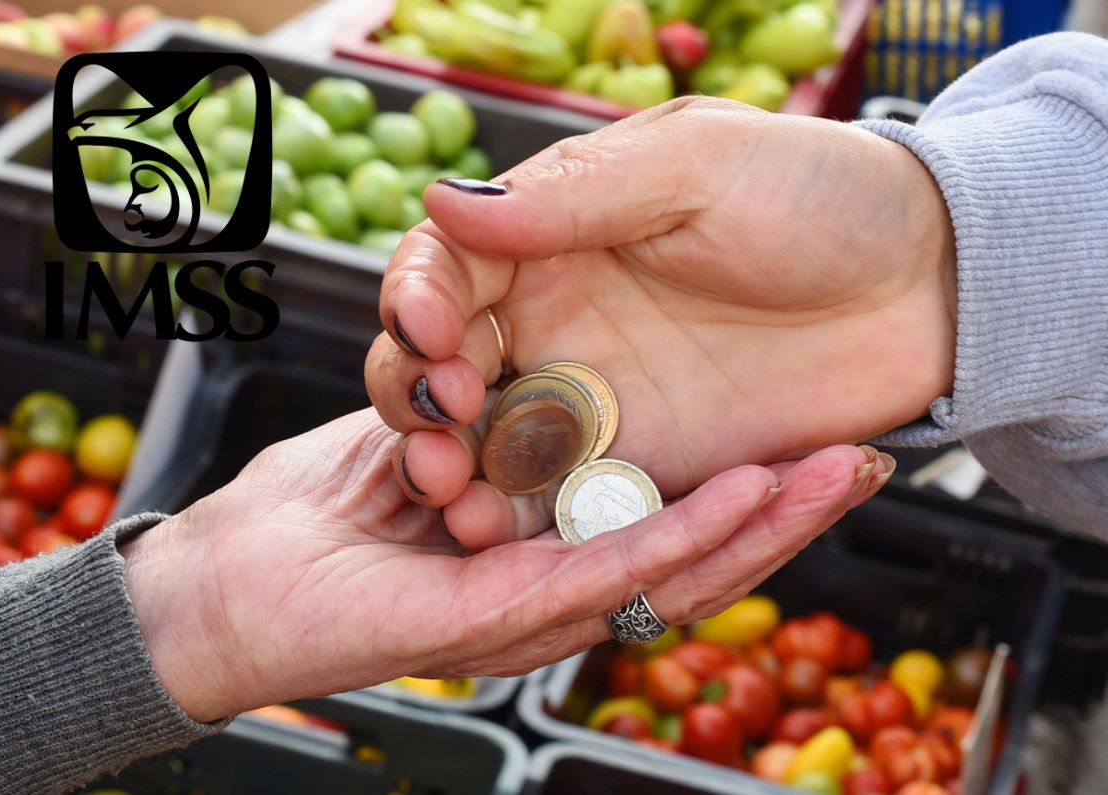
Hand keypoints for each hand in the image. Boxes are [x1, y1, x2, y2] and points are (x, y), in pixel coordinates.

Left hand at [121, 409, 889, 722]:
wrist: (236, 577)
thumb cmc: (329, 504)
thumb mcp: (432, 433)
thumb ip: (500, 415)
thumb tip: (558, 366)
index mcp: (552, 541)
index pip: (673, 517)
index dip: (752, 488)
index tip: (815, 438)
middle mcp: (561, 582)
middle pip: (698, 550)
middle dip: (789, 506)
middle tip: (871, 458)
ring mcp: (539, 607)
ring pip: (675, 567)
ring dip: (764, 522)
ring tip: (843, 473)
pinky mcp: (504, 618)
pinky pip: (609, 571)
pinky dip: (684, 535)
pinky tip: (750, 495)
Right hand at [366, 98, 953, 544]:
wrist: (930, 285)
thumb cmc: (822, 196)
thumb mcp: (699, 166)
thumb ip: (576, 194)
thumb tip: (450, 204)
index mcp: (558, 232)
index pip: (449, 263)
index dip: (418, 295)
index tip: (427, 326)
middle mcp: (561, 318)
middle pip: (451, 361)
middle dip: (423, 391)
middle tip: (439, 416)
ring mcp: (598, 396)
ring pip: (493, 438)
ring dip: (459, 467)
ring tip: (451, 494)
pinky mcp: (645, 462)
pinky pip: (568, 497)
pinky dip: (529, 516)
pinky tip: (502, 525)